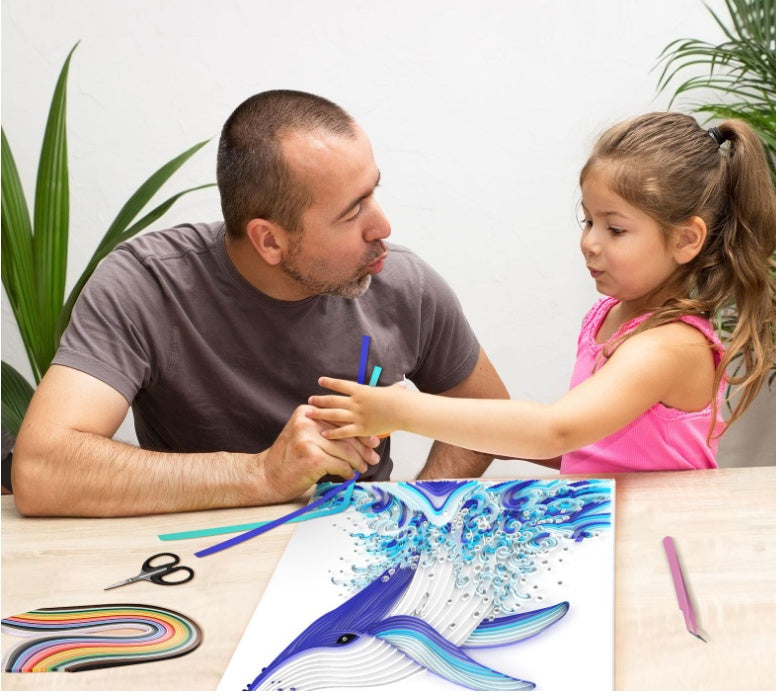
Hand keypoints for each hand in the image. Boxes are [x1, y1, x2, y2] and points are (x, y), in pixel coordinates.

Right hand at [257, 405, 379, 501]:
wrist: (266, 476)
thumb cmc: (289, 458)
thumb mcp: (304, 435)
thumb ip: (325, 431)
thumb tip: (358, 435)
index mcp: (307, 412)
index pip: (341, 419)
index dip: (360, 431)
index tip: (373, 441)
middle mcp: (307, 422)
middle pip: (345, 433)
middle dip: (363, 447)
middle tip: (373, 457)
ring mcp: (308, 439)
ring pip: (345, 450)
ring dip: (358, 461)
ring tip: (364, 468)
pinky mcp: (312, 457)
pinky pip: (339, 464)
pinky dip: (347, 472)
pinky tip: (349, 476)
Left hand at [307, 377, 403, 438]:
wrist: (403, 410)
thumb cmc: (400, 399)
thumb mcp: (394, 390)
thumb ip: (393, 388)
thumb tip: (401, 385)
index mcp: (362, 390)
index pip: (341, 385)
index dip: (330, 383)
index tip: (320, 381)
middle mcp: (356, 402)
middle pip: (333, 400)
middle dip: (320, 400)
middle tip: (310, 400)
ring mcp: (357, 416)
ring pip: (334, 415)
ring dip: (320, 414)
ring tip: (310, 413)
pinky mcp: (361, 428)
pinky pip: (343, 431)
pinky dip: (332, 432)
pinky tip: (323, 433)